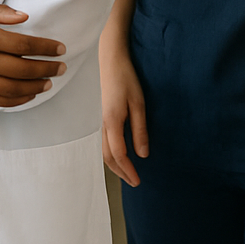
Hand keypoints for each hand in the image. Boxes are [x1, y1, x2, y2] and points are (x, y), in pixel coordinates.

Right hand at [0, 3, 65, 106]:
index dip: (46, 48)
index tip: (60, 48)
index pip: (24, 45)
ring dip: (35, 87)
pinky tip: (27, 95)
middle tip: (60, 67)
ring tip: (47, 82)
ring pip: (13, 89)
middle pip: (23, 69)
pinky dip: (16, 101)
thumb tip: (25, 18)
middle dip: (47, 69)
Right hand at [100, 47, 147, 186]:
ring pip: (105, 149)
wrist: (111, 61)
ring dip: (115, 165)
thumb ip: (140, 130)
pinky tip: (122, 154)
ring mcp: (102, 120)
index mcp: (112, 121)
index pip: (119, 153)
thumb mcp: (139, 104)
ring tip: (128, 173)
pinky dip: (112, 154)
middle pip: (108, 156)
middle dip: (120, 172)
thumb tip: (142, 154)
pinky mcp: (104, 116)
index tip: (138, 181)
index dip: (128, 170)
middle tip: (135, 182)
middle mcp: (104, 124)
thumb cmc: (127, 79)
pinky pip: (105, 141)